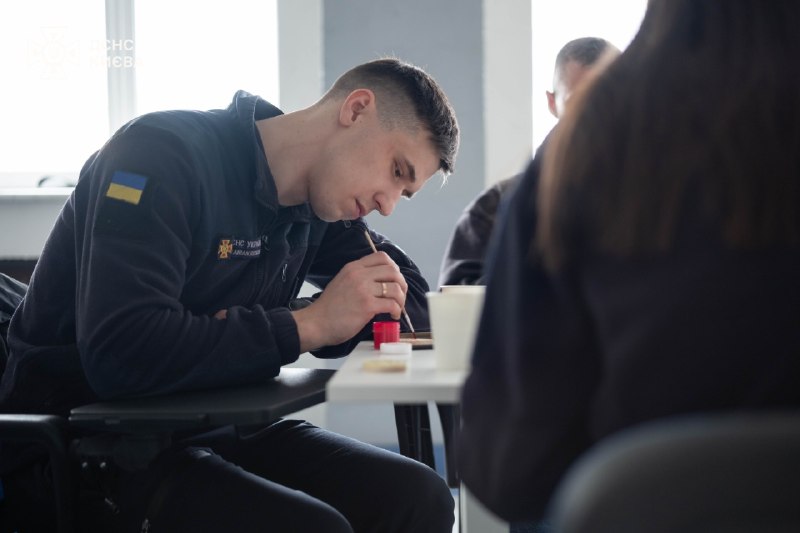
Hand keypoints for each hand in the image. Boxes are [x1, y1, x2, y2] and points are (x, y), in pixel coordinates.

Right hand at [292, 251, 407, 351]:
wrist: (316, 323)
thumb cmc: (329, 307)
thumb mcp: (342, 282)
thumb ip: (359, 278)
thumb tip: (381, 282)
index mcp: (353, 267)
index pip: (382, 257)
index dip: (394, 268)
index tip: (394, 281)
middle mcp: (359, 275)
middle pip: (393, 271)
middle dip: (401, 284)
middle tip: (399, 296)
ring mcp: (363, 289)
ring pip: (395, 287)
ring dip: (401, 299)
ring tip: (396, 308)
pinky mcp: (367, 305)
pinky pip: (392, 304)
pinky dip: (396, 310)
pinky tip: (392, 316)